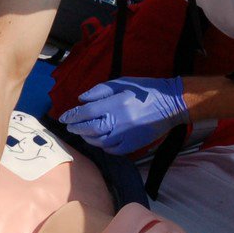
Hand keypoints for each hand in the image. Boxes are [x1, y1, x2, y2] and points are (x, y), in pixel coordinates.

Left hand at [59, 76, 187, 154]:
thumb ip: (100, 90)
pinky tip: (99, 140)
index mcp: (116, 104)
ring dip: (87, 138)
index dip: (72, 115)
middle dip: (76, 128)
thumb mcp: (121, 82)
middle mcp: (119, 121)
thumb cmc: (144, 90)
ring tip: (82, 133)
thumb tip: (81, 100)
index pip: (87, 112)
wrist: (170, 104)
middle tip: (70, 127)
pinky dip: (102, 146)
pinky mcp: (133, 145)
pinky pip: (112, 150)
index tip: (63, 117)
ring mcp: (126, 135)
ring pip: (99, 141)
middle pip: (90, 128)